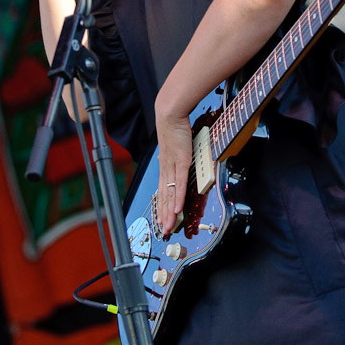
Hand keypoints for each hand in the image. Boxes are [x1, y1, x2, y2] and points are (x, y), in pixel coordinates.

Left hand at [155, 109, 192, 236]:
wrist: (170, 114)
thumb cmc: (174, 127)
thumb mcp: (176, 145)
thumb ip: (179, 156)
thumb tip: (182, 161)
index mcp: (166, 166)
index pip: (163, 191)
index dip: (163, 207)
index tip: (163, 218)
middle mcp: (167, 169)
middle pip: (164, 197)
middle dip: (164, 215)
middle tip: (164, 230)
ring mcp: (172, 167)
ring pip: (170, 194)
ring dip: (169, 212)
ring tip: (168, 226)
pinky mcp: (180, 162)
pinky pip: (179, 183)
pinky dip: (178, 197)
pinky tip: (178, 208)